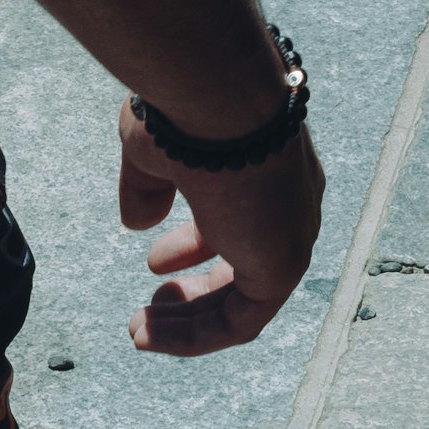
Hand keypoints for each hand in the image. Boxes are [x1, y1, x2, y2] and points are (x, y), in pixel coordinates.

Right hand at [117, 100, 324, 355]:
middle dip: (198, 289)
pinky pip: (241, 321)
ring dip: (189, 322)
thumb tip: (137, 223)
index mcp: (266, 170)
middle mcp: (289, 206)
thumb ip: (148, 187)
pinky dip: (195, 336)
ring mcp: (290, 236)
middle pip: (247, 265)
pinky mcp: (282, 267)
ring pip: (244, 301)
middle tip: (155, 298)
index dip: (196, 245)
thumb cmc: (186, 108)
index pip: (239, 219)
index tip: (157, 263)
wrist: (218, 92)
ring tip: (141, 330)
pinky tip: (149, 333)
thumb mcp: (156, 149)